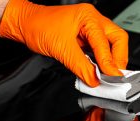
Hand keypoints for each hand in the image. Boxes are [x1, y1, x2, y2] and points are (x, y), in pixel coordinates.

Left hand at [0, 0, 127, 86]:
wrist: (27, 26)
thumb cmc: (39, 27)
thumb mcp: (62, 48)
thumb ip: (80, 66)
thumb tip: (94, 79)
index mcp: (88, 17)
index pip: (106, 42)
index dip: (109, 62)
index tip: (112, 76)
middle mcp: (91, 22)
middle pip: (116, 40)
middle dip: (117, 59)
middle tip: (115, 74)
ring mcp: (87, 30)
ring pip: (107, 46)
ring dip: (108, 61)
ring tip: (107, 75)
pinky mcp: (82, 39)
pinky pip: (96, 51)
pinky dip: (98, 61)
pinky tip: (96, 69)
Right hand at [22, 107, 138, 120]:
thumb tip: (102, 110)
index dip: (126, 114)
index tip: (123, 101)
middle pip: (119, 119)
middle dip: (118, 107)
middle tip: (115, 96)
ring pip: (105, 112)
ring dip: (105, 104)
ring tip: (104, 95)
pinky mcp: (83, 119)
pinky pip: (92, 109)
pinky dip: (93, 103)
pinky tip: (92, 99)